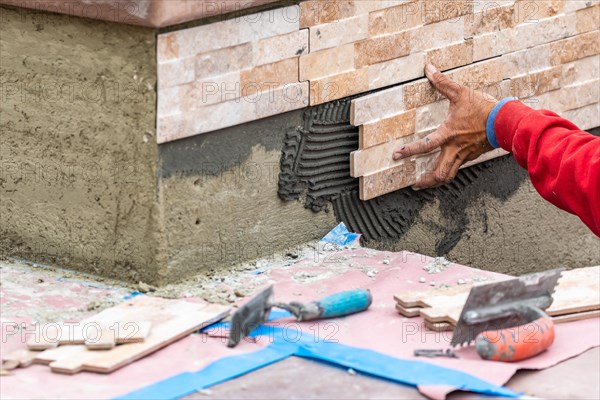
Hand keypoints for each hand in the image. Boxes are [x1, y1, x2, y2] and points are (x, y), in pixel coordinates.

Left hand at [393, 64, 497, 189]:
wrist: (506, 121)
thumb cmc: (484, 109)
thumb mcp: (461, 93)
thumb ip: (443, 82)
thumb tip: (430, 69)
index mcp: (448, 135)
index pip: (425, 146)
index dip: (409, 151)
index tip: (397, 155)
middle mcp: (454, 149)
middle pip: (438, 174)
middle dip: (425, 181)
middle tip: (414, 184)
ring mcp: (464, 155)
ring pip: (448, 175)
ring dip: (435, 181)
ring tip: (425, 183)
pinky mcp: (471, 156)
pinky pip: (457, 168)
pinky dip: (447, 172)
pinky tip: (443, 168)